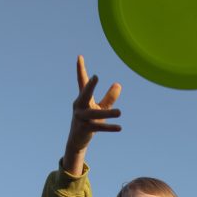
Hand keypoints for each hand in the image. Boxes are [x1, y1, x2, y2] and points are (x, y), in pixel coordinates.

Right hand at [63, 55, 121, 174]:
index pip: (82, 82)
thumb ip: (109, 97)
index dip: (81, 69)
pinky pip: (98, 127)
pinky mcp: (85, 129)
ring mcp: (81, 118)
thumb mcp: (100, 108)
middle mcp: (79, 106)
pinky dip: (109, 128)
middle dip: (90, 86)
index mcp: (82, 99)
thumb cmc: (89, 121)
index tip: (80, 56)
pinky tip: (119, 128)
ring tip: (120, 112)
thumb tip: (119, 84)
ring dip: (107, 113)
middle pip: (84, 94)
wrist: (76, 140)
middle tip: (96, 77)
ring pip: (94, 114)